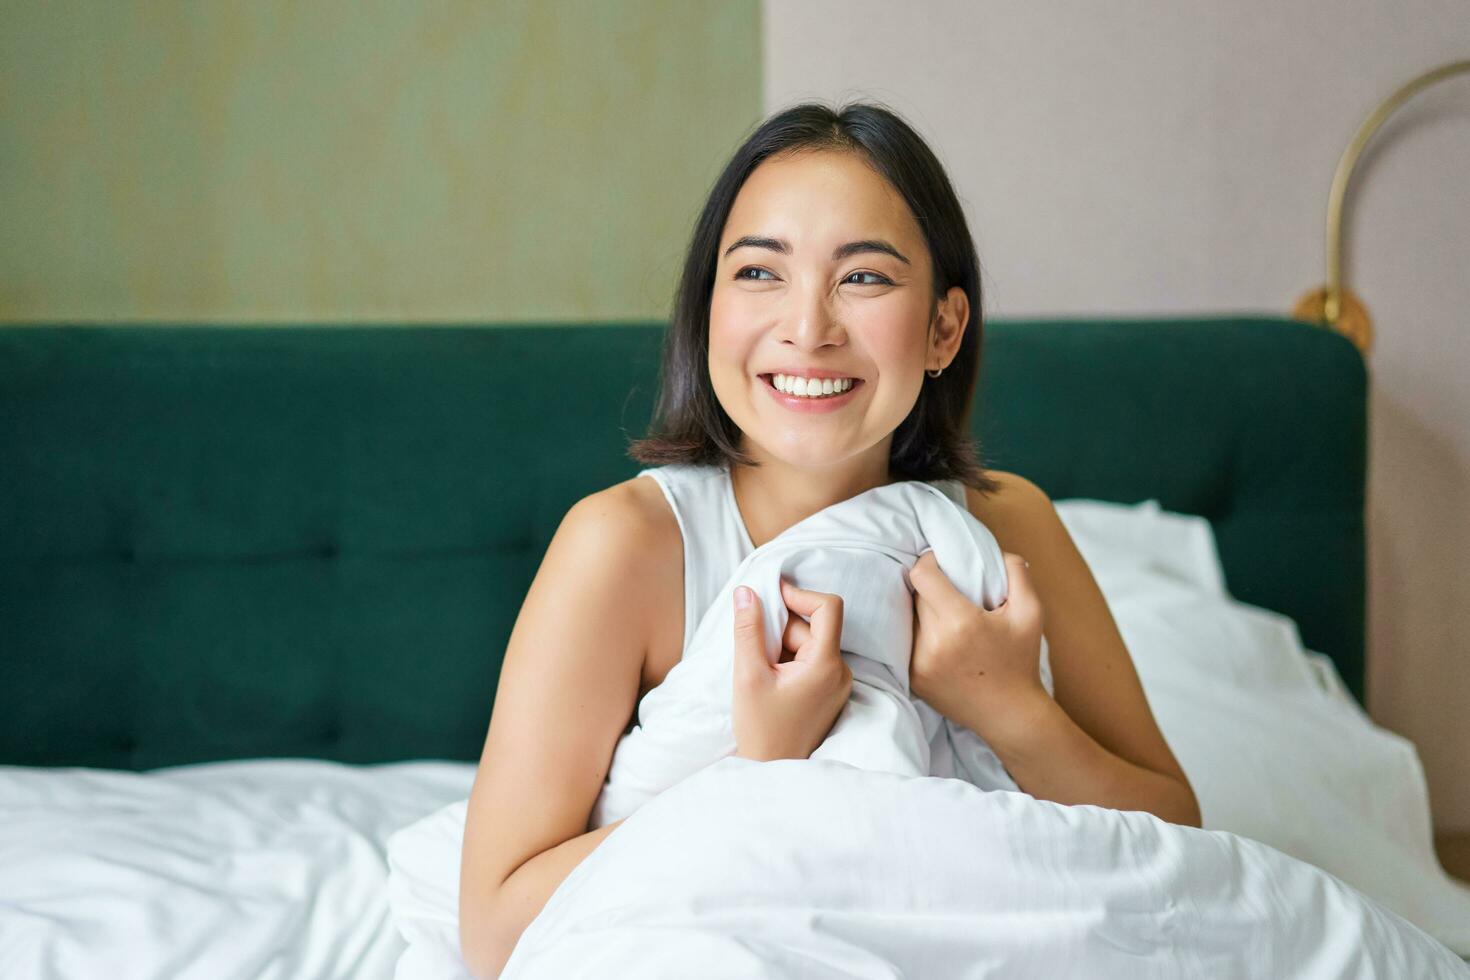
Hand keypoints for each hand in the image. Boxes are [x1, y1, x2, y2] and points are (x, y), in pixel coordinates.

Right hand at [731, 578, 852, 761]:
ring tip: (759, 672)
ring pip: (807, 643)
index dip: (799, 595)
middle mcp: (841, 672)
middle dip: (780, 629)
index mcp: (827, 665)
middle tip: (753, 650)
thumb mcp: (748, 675)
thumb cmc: (760, 729)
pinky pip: (809, 660)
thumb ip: (748, 629)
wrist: (770, 770)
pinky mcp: (828, 691)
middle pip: (812, 626)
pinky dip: (786, 659)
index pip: (828, 607)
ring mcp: (837, 683)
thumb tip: (747, 591)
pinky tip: (768, 679)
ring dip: (780, 646)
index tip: (770, 597)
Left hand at [908, 550, 1046, 742]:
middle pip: (915, 595)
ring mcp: (918, 664)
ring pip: (909, 619)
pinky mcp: (913, 680)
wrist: (1010, 714)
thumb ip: (1017, 573)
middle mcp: (933, 642)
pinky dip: (921, 636)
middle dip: (931, 587)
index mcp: (960, 622)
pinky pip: (907, 643)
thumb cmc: (1021, 662)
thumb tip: (998, 551)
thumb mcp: (1031, 613)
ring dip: (924, 611)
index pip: (921, 575)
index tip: (943, 563)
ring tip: (947, 616)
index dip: (929, 562)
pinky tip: (942, 640)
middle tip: (950, 590)